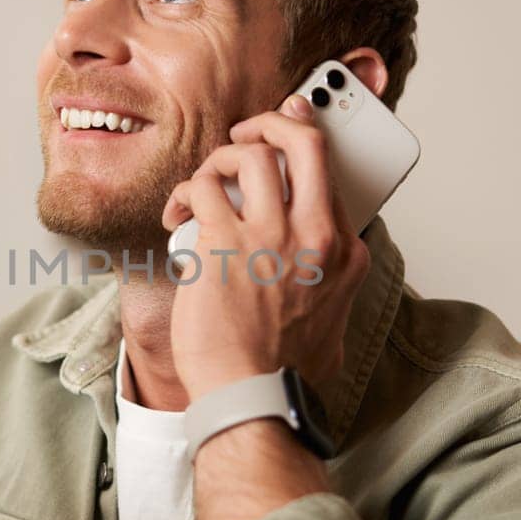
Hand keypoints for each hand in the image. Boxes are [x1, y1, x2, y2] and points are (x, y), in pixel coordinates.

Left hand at [162, 93, 370, 401]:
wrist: (252, 397)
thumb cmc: (282, 371)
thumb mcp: (334, 326)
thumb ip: (333, 293)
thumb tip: (326, 290)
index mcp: (343, 252)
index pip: (330, 176)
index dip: (301, 149)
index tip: (284, 136)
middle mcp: (314, 236)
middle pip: (305, 143)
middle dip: (274, 122)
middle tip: (248, 133)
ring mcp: (271, 237)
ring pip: (250, 155)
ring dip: (220, 159)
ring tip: (206, 182)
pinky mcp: (223, 244)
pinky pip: (203, 188)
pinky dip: (185, 192)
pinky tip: (177, 214)